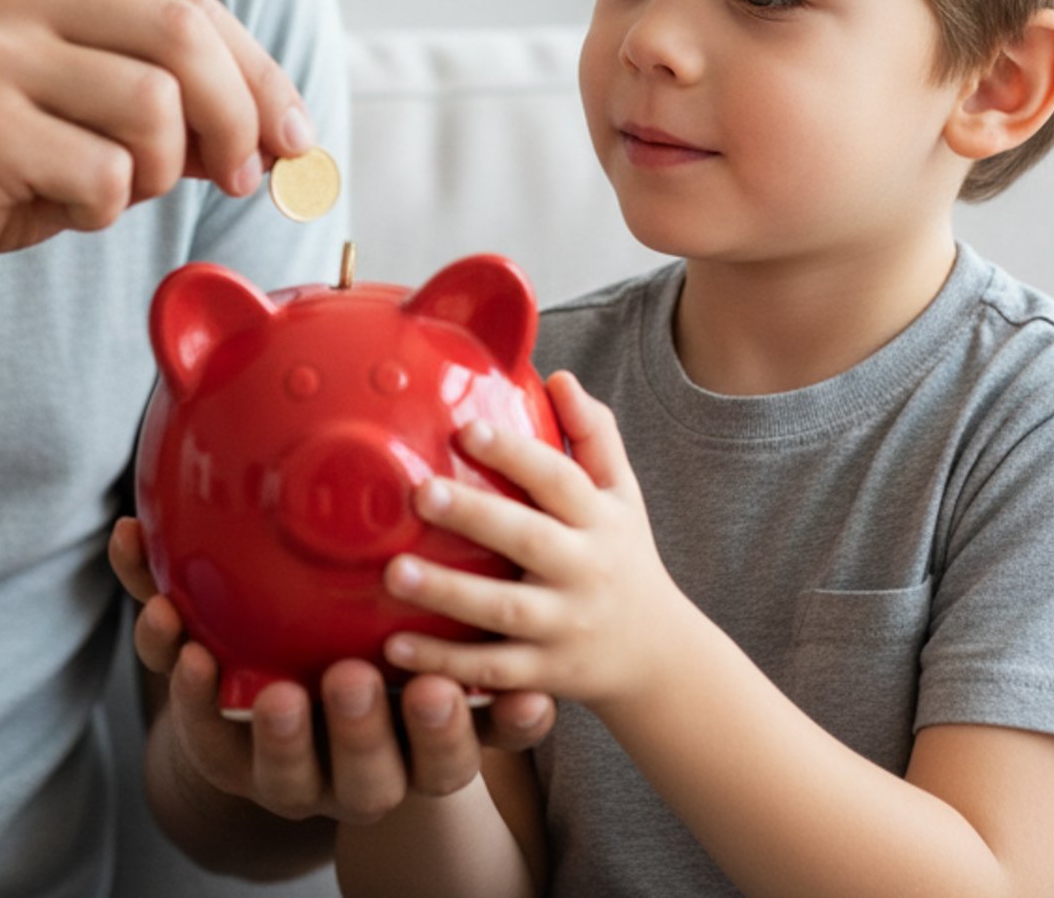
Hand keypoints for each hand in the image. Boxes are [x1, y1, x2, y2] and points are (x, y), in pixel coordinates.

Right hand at [0, 0, 314, 322]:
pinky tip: (54, 209)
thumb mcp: (84, 114)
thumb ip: (171, 101)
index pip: (193, 7)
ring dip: (162, 173)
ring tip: (113, 191)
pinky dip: (103, 210)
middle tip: (244, 178)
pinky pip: (104, 175)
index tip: (294, 138)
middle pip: (186, 34)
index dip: (261, 75)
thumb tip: (282, 132)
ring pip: (155, 105)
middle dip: (240, 115)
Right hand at [107, 517, 555, 827]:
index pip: (236, 747)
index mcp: (270, 750)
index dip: (218, 715)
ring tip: (434, 687)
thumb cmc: (264, 663)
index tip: (200, 664)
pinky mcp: (462, 750)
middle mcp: (333, 773)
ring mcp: (400, 768)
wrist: (344, 731)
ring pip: (415, 774)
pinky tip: (534, 696)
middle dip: (337, 733)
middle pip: (334, 775)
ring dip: (426, 735)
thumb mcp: (210, 638)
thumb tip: (125, 530)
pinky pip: (493, 749)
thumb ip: (165, 591)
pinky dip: (512, 728)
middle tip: (341, 680)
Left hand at [378, 370, 690, 713]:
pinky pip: (490, 671)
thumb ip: (594, 434)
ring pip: (503, 611)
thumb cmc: (625, 558)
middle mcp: (584, 570)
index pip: (558, 478)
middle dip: (475, 516)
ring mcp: (565, 626)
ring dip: (448, 594)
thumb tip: (559, 377)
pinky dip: (443, 664)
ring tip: (393, 572)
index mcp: (599, 519)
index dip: (514, 454)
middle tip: (420, 494)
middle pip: (529, 540)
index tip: (465, 429)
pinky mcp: (545, 675)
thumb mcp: (623, 494)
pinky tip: (392, 646)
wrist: (661, 656)